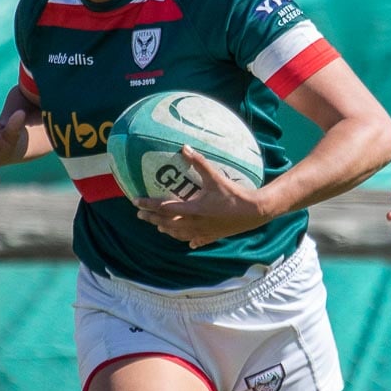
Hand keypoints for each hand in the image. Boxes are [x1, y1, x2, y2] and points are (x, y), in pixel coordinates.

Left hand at [134, 146, 270, 248]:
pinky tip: (189, 243)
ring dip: (167, 230)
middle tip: (140, 214)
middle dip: (152, 218)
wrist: (254, 211)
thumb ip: (199, 162)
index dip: (148, 204)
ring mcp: (203, 232)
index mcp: (192, 210)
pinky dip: (190, 240)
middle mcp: (194, 224)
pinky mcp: (213, 236)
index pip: (164, 207)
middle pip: (167, 223)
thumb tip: (185, 147)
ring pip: (179, 234)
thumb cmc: (234, 194)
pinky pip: (197, 240)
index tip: (135, 201)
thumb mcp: (215, 177)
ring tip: (159, 227)